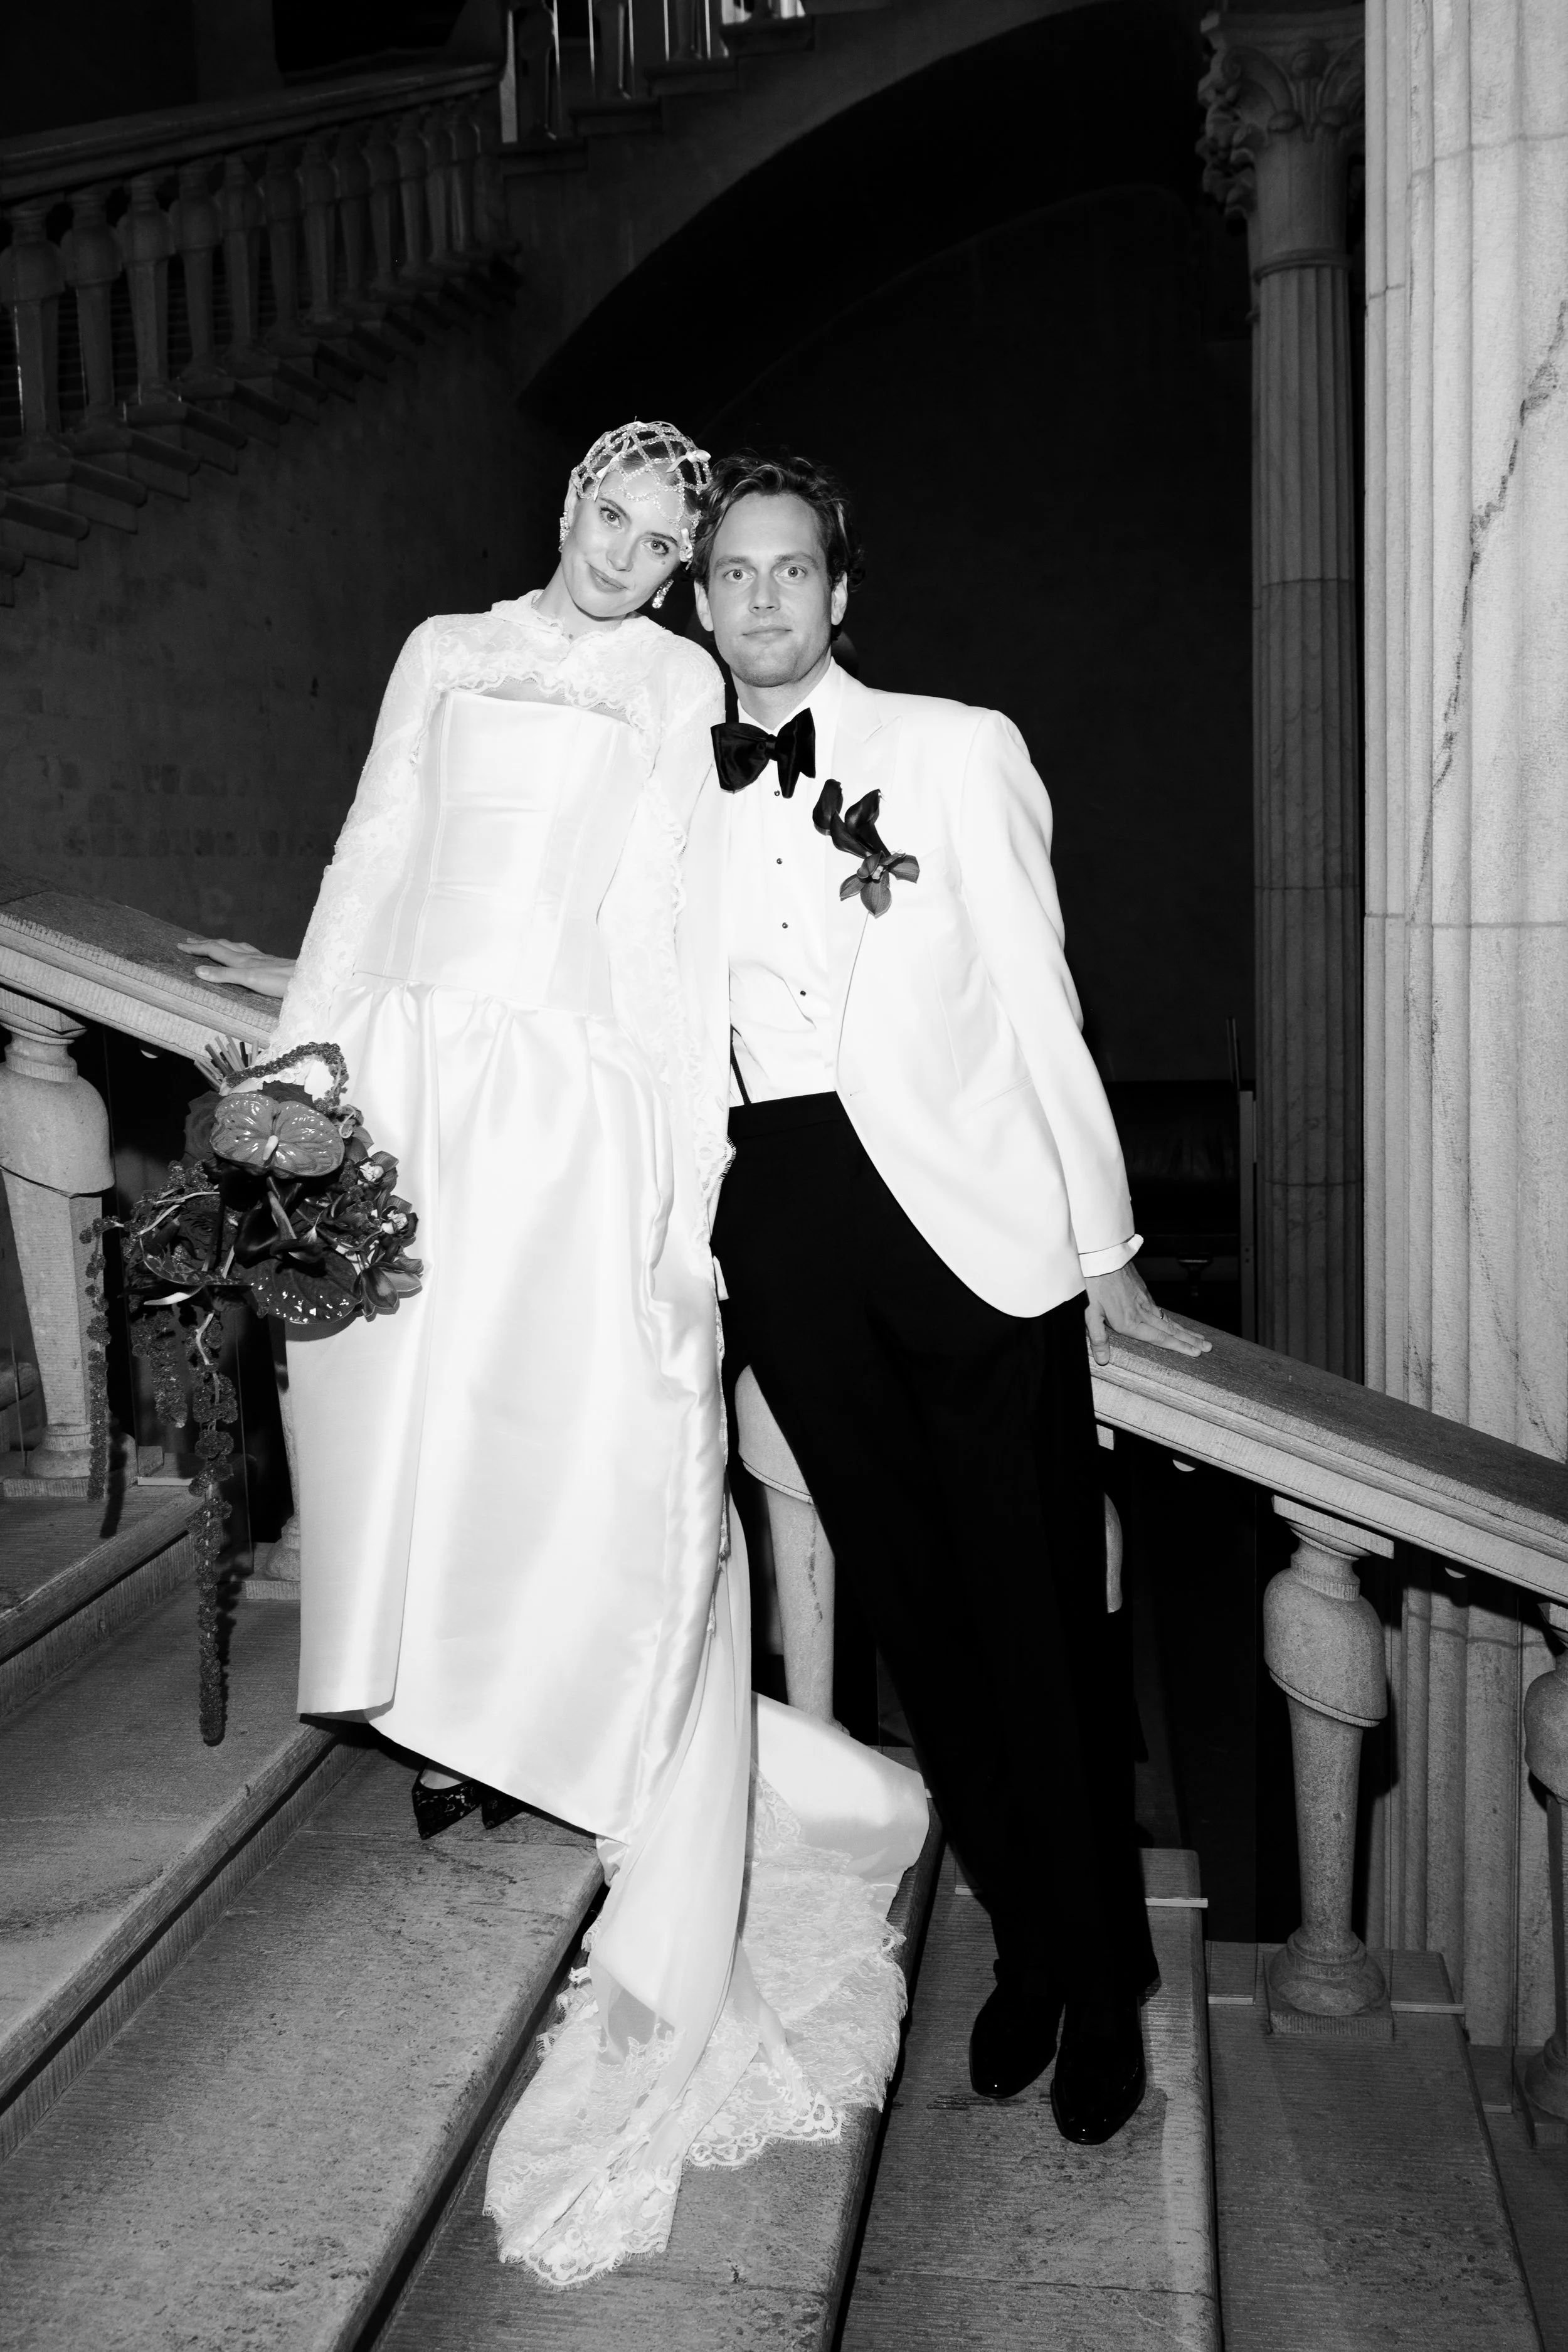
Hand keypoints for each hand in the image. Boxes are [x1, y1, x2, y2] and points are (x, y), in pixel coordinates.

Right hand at [178, 937, 295, 997]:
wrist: (309, 979)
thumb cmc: (281, 982)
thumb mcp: (249, 981)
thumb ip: (224, 976)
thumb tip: (198, 971)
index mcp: (241, 961)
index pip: (213, 951)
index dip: (196, 948)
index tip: (179, 945)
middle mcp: (249, 957)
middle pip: (222, 945)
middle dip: (203, 943)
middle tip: (188, 941)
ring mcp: (260, 959)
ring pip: (234, 946)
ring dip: (219, 944)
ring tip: (211, 942)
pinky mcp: (269, 963)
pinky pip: (247, 952)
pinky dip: (237, 949)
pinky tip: (243, 953)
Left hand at [1084, 1263, 1210, 1366]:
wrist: (1100, 1257)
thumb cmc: (1093, 1284)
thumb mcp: (1090, 1314)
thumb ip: (1098, 1338)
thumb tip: (1104, 1359)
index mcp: (1130, 1322)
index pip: (1160, 1338)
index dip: (1178, 1347)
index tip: (1195, 1353)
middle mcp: (1142, 1312)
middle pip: (1170, 1329)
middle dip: (1190, 1340)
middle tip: (1207, 1348)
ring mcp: (1144, 1300)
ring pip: (1168, 1319)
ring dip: (1184, 1330)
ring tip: (1198, 1338)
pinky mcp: (1142, 1290)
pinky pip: (1160, 1309)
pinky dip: (1171, 1318)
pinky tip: (1173, 1322)